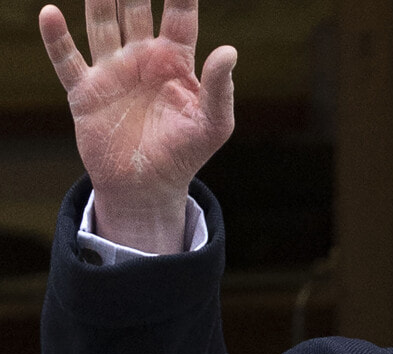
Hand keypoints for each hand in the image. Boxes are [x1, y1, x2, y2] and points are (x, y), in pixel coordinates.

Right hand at [39, 0, 236, 252]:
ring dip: (99, 1)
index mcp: (176, 61)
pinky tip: (51, 13)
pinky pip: (68, 60)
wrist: (148, 186)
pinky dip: (57, 38)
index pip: (180, 15)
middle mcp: (142, 58)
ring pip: (102, 24)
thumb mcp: (213, 123)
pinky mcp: (85, 93)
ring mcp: (112, 72)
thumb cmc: (187, 153)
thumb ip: (220, 88)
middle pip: (135, 9)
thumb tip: (230, 51)